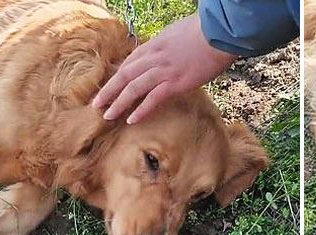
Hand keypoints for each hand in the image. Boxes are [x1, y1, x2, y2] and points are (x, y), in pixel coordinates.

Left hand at [93, 14, 235, 123]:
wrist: (218, 33)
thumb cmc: (205, 32)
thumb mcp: (180, 33)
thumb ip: (171, 45)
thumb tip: (172, 52)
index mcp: (155, 44)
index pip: (130, 61)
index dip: (118, 75)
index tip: (111, 86)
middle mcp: (154, 57)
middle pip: (125, 75)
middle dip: (109, 90)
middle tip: (97, 103)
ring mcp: (163, 70)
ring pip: (133, 88)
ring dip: (118, 103)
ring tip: (107, 115)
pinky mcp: (175, 83)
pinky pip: (153, 98)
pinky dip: (141, 109)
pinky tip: (131, 120)